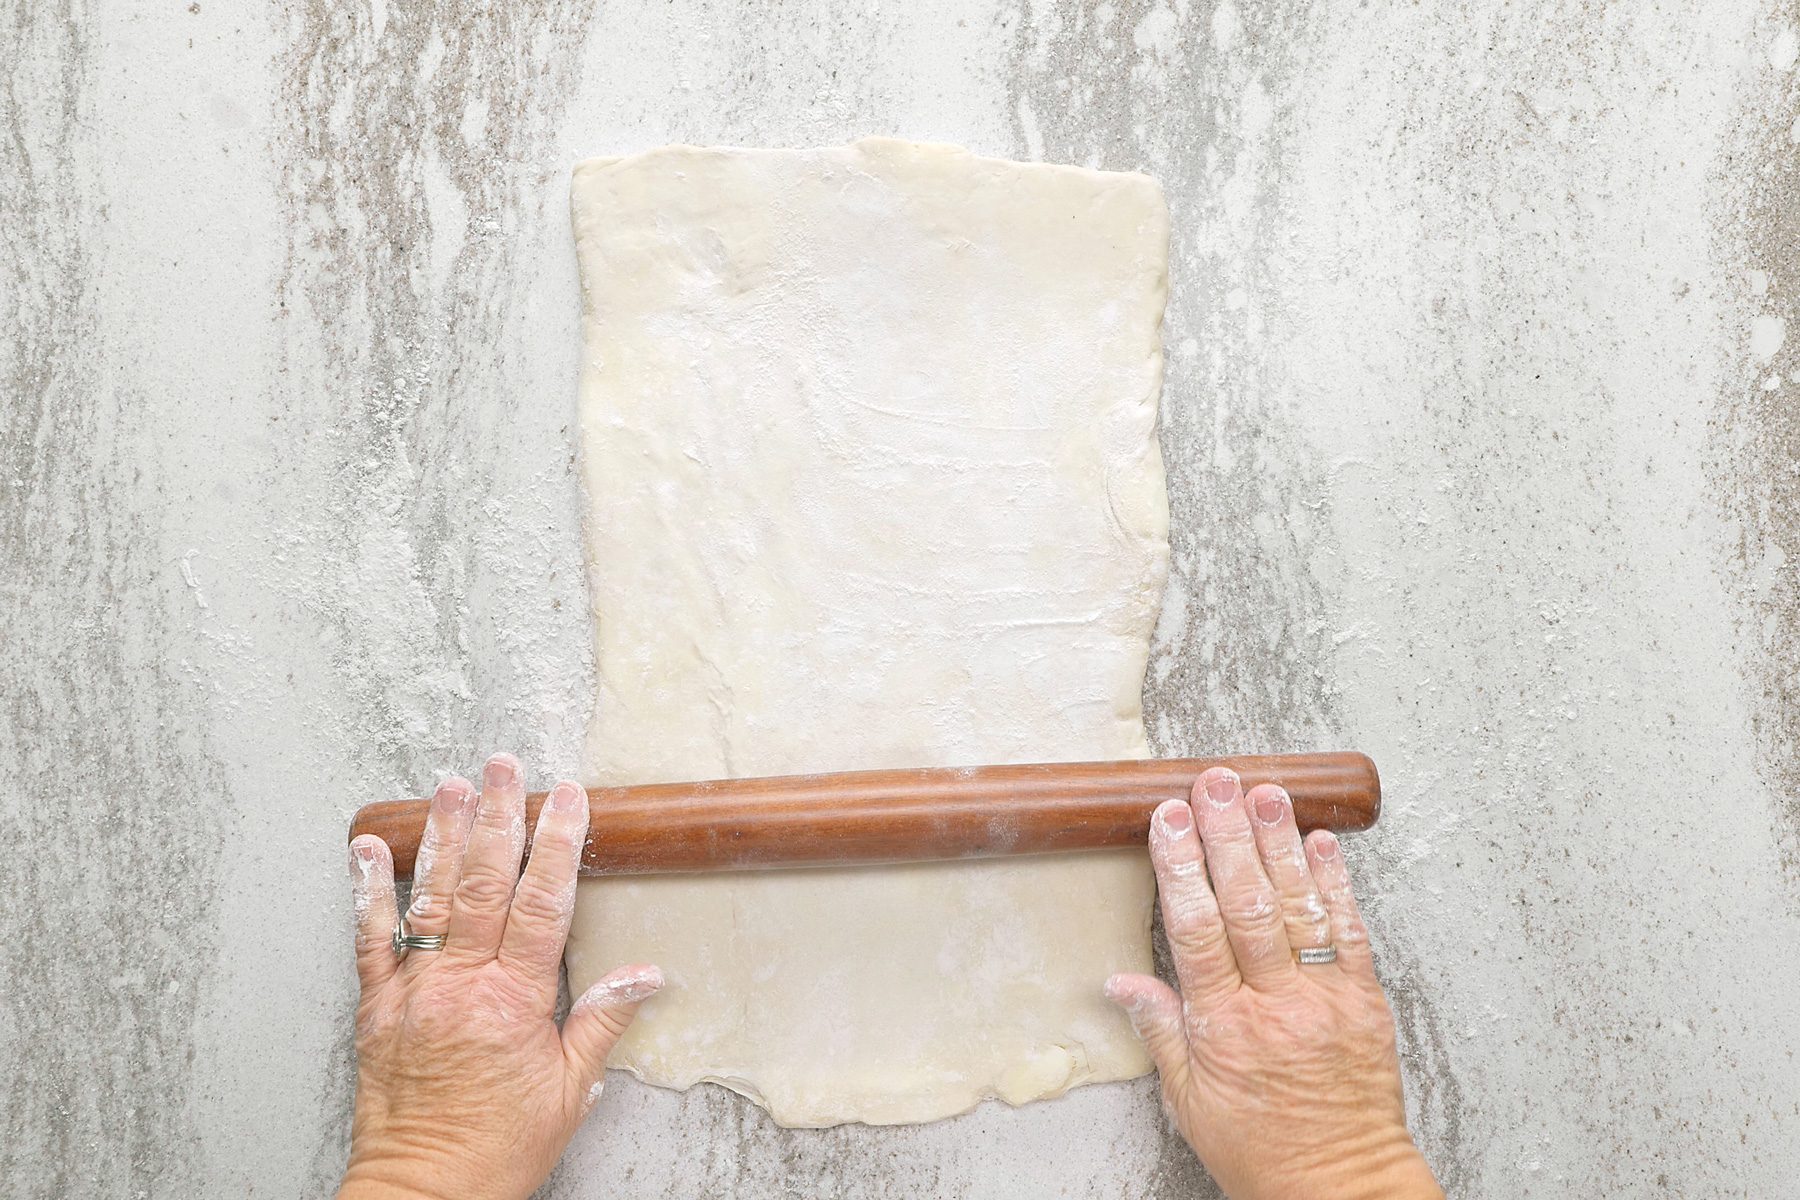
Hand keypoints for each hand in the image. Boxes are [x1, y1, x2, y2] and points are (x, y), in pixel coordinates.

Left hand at [339, 753, 661, 1199]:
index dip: (558, 844)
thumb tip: (646, 976)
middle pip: (483, 883)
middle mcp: (460, 986)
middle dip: (497, 816)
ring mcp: (413, 992)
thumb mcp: (570, 1091)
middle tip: (504, 765)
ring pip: (430, 897)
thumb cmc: (498, 1149)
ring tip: (451, 784)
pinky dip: (368, 889)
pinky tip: (368, 847)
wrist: (424, 1193)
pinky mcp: (377, 1007)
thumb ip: (600, 1022)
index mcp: (514, 1002)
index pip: (542, 904)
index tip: (569, 797)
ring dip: (443, 835)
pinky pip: (370, 938)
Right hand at [1105, 768, 1440, 1199]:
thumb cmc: (1261, 1150)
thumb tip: (1120, 983)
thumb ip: (1161, 1032)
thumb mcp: (1188, 1103)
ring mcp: (1327, 999)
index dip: (1182, 869)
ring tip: (1266, 792)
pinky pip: (1351, 933)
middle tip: (1214, 783)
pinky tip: (1320, 842)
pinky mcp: (1367, 1001)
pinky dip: (1335, 884)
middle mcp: (1277, 1006)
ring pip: (1301, 908)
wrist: (1342, 1187)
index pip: (1197, 932)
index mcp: (1225, 1029)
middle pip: (1249, 905)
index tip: (1168, 819)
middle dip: (1229, 836)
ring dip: (1281, 843)